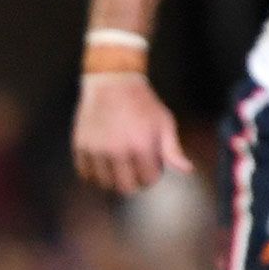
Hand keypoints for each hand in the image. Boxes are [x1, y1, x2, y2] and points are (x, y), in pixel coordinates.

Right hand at [72, 73, 190, 193]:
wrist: (113, 82)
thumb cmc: (143, 103)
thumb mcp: (164, 122)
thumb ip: (173, 150)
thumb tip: (187, 170)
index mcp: (141, 146)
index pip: (148, 180)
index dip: (152, 173)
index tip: (150, 161)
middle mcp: (117, 150)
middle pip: (125, 188)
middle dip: (133, 181)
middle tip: (134, 168)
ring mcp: (96, 149)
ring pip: (104, 184)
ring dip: (112, 179)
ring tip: (118, 165)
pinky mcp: (81, 146)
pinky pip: (85, 174)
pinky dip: (94, 173)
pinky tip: (102, 163)